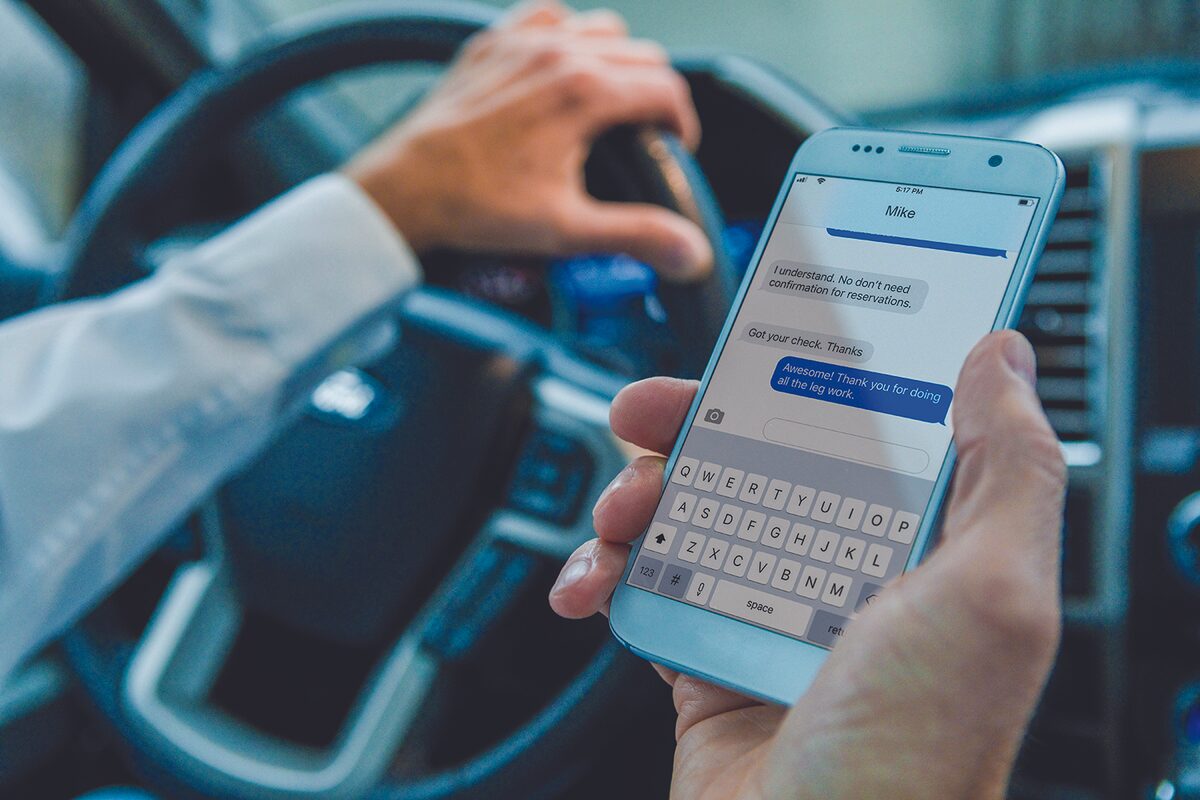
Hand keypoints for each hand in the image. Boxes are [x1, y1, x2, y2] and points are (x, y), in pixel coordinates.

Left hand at [344, 0, 710, 279]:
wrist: (407, 188)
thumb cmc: (478, 206)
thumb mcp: (566, 228)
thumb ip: (636, 234)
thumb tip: (690, 252)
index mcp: (584, 93)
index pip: (667, 88)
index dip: (682, 123)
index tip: (672, 149)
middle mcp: (558, 53)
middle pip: (643, 56)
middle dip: (656, 94)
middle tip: (645, 136)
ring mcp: (523, 41)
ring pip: (602, 29)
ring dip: (618, 62)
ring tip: (609, 105)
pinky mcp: (493, 43)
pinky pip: (550, 15)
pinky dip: (567, 36)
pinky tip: (562, 71)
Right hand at [549, 331, 1065, 798]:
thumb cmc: (914, 752)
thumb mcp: (991, 596)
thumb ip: (1010, 468)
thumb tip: (1004, 356)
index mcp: (919, 546)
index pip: (861, 424)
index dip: (804, 370)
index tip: (753, 338)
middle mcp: (844, 572)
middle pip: (755, 456)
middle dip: (687, 424)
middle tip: (639, 412)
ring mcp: (768, 612)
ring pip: (687, 512)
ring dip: (633, 498)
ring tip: (616, 520)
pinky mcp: (705, 653)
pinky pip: (644, 586)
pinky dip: (603, 575)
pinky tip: (589, 584)